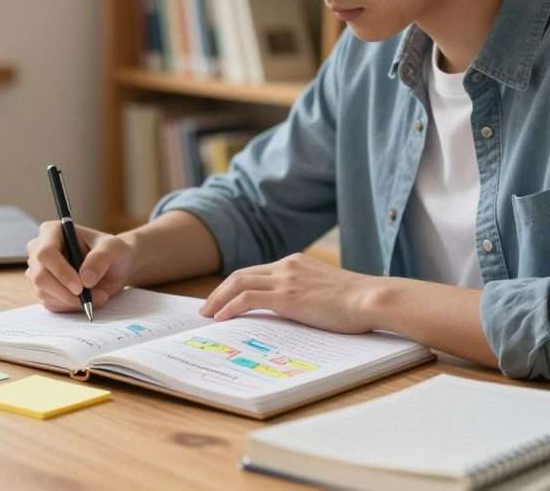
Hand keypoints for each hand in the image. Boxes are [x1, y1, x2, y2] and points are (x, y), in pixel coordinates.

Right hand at [25, 221, 135, 312]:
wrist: (114, 267)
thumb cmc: (112, 251)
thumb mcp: (113, 249)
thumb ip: (100, 260)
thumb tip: (85, 279)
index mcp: (52, 232)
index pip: (46, 253)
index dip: (60, 272)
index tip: (80, 287)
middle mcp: (39, 250)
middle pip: (40, 277)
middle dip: (65, 292)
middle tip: (89, 299)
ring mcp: (38, 271)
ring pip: (44, 293)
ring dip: (72, 301)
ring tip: (98, 296)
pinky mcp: (44, 289)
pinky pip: (51, 304)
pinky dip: (71, 306)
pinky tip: (88, 299)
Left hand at [200, 253, 379, 333]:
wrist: (373, 299)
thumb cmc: (359, 302)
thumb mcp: (327, 291)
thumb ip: (308, 293)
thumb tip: (298, 310)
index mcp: (296, 262)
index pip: (257, 272)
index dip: (236, 285)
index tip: (224, 298)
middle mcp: (287, 266)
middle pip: (241, 274)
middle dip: (219, 291)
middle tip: (206, 307)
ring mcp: (285, 279)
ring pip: (238, 283)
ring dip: (218, 299)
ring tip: (207, 314)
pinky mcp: (286, 296)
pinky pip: (247, 298)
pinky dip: (229, 306)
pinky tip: (221, 317)